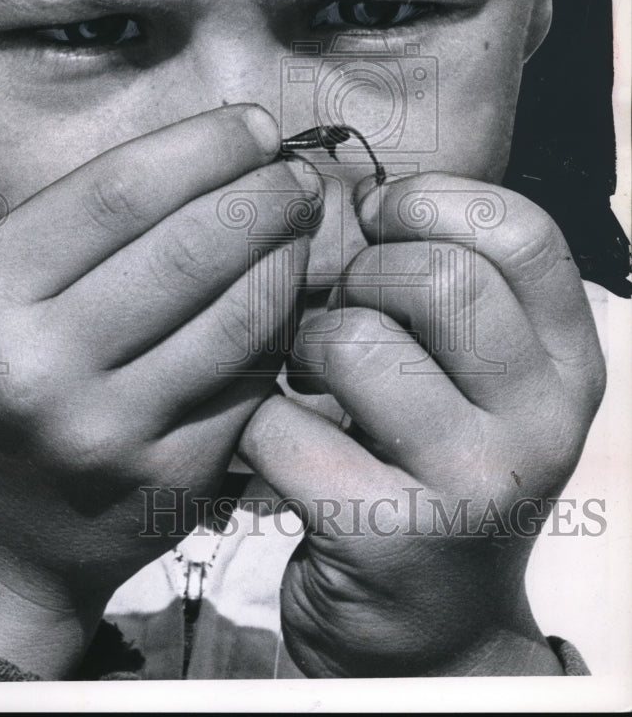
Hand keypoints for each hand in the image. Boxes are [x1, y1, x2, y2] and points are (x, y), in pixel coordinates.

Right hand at [0, 104, 321, 676]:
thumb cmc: (14, 381)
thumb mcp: (13, 293)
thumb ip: (96, 226)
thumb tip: (220, 153)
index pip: (118, 191)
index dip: (204, 147)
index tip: (256, 126)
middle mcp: (41, 364)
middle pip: (188, 247)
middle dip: (263, 194)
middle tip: (298, 173)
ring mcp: (109, 429)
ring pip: (238, 314)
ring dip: (289, 254)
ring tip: (303, 224)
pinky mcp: (169, 477)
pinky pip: (253, 376)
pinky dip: (283, 323)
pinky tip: (292, 294)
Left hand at [238, 172, 604, 676]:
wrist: (431, 632)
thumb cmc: (436, 470)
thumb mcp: (479, 384)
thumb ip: (448, 294)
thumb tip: (353, 196)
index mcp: (568, 366)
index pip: (522, 233)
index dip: (432, 201)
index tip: (378, 216)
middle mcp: (542, 422)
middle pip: (436, 277)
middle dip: (360, 277)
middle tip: (342, 313)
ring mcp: (473, 484)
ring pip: (354, 341)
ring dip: (304, 348)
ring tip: (311, 382)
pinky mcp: (390, 535)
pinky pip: (283, 422)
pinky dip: (260, 421)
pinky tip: (284, 445)